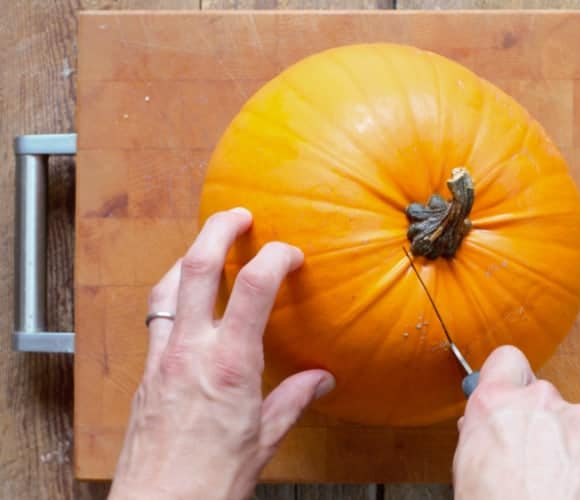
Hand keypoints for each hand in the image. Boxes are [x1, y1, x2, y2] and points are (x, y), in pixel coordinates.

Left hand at [108, 208, 334, 499]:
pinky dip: (173, 295)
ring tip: (207, 248)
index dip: (275, 257)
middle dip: (217, 230)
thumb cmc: (210, 481)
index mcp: (229, 364)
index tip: (291, 253)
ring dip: (188, 257)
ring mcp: (161, 359)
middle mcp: (190, 351)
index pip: (252, 286)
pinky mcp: (145, 374)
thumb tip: (321, 379)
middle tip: (238, 215)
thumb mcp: (265, 439)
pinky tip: (187, 303)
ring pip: (167, 287)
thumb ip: (294, 399)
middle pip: (196, 267)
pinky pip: (156, 318)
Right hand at [453, 346, 579, 499]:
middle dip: (544, 427)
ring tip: (564, 491)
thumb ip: (482, 436)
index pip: (507, 360)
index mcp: (496, 404)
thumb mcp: (467, 470)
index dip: (511, 379)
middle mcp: (541, 401)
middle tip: (537, 466)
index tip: (513, 395)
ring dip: (574, 452)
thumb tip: (489, 430)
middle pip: (546, 400)